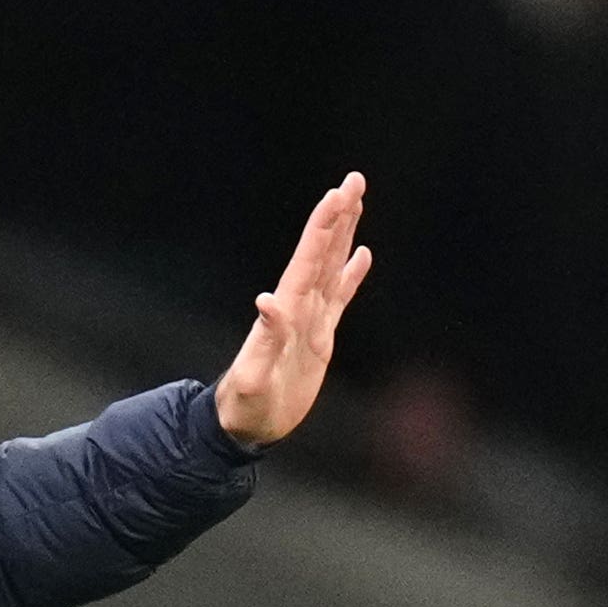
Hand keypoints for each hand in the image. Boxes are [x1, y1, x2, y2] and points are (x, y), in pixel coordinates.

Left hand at [216, 172, 373, 446]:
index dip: (324, 227)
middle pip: (321, 253)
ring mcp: (310, 320)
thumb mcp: (253, 377)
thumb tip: (268, 301)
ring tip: (356, 202)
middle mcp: (298, 308)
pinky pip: (340, 298)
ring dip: (344, 235)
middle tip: (354, 180)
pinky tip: (362, 254)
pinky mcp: (319, 337)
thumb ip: (264, 340)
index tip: (337, 194)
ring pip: (331, 267)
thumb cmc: (245, 406)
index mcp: (287, 312)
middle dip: (338, 216)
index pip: (308, 260)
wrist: (245, 426)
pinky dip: (351, 275)